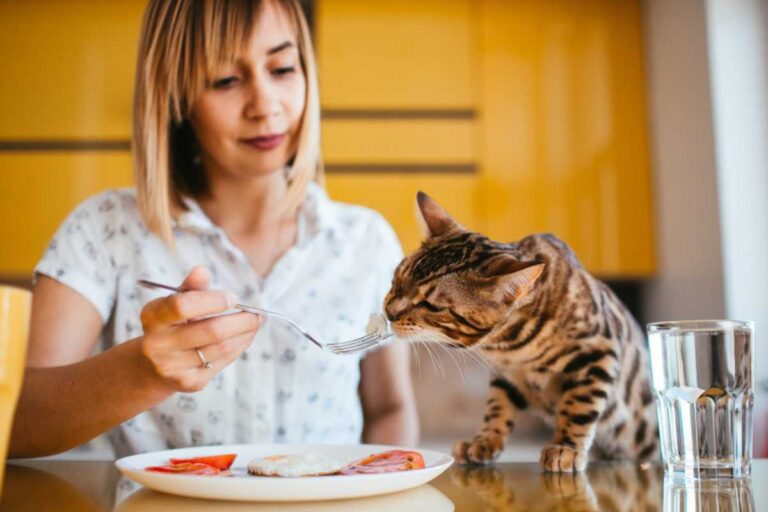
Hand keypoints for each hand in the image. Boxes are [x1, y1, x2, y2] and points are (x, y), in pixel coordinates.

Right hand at [139, 266, 260, 391]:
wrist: (153, 365)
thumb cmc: (172, 324)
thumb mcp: (175, 302)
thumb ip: (191, 287)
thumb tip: (202, 270)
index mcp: (152, 317)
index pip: (182, 306)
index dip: (212, 300)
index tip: (233, 297)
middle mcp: (157, 344)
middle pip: (210, 331)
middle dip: (241, 320)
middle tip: (258, 313)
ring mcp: (172, 366)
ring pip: (221, 348)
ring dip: (245, 334)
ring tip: (256, 323)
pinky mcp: (189, 382)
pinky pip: (223, 361)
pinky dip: (239, 347)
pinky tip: (245, 337)